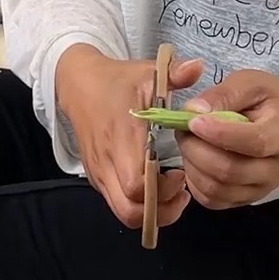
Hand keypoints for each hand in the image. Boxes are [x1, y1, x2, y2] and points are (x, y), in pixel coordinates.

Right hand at [56, 45, 204, 229]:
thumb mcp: (148, 72)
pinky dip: (138, 205)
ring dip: (150, 212)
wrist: (78, 85)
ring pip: (122, 213)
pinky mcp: (96, 177)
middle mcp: (106, 162)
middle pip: (130, 211)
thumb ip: (175, 72)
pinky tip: (154, 186)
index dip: (163, 190)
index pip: (137, 185)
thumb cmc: (118, 81)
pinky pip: (116, 203)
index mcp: (121, 138)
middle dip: (161, 210)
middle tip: (180, 189)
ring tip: (170, 192)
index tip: (181, 173)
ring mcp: (98, 173)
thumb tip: (199, 66)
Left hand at [174, 70, 278, 208]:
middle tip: (183, 128)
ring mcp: (261, 188)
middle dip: (196, 149)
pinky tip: (195, 159)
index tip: (193, 120)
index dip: (218, 134)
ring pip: (216, 189)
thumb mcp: (252, 83)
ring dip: (192, 165)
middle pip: (229, 171)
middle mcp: (274, 169)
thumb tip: (194, 110)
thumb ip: (224, 94)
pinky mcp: (246, 199)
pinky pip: (212, 200)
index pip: (253, 142)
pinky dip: (195, 182)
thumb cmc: (272, 102)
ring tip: (189, 141)